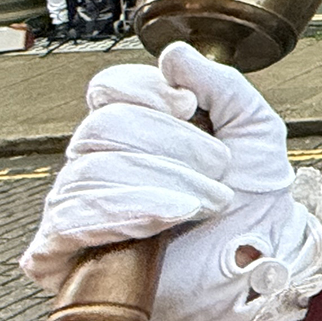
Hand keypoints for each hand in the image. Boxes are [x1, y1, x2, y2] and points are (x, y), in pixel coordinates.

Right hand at [22, 42, 321, 320]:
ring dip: (165, 186)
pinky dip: (125, 214)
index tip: (190, 108)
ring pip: (92, 172)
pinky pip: (70, 221)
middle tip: (218, 173)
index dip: (148, 92)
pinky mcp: (65, 254)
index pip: (110, 88)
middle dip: (175, 148)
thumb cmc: (253, 201)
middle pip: (104, 128)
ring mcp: (77, 208)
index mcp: (133, 128)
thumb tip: (174, 54)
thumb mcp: (255, 128)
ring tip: (206, 205)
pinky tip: (165, 220)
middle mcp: (96, 163)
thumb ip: (221, 84)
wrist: (257, 266)